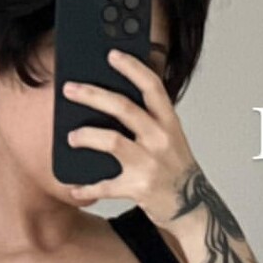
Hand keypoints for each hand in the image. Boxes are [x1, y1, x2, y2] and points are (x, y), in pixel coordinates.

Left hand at [61, 49, 199, 227]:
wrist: (192, 208)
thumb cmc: (176, 170)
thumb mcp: (171, 138)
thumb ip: (150, 119)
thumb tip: (113, 100)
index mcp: (169, 123)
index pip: (152, 86)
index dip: (132, 67)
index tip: (111, 55)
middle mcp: (160, 139)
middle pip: (123, 107)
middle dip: (92, 95)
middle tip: (70, 90)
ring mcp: (150, 164)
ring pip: (112, 141)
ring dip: (86, 136)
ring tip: (71, 137)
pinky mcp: (139, 188)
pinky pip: (106, 186)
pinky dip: (87, 188)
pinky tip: (74, 188)